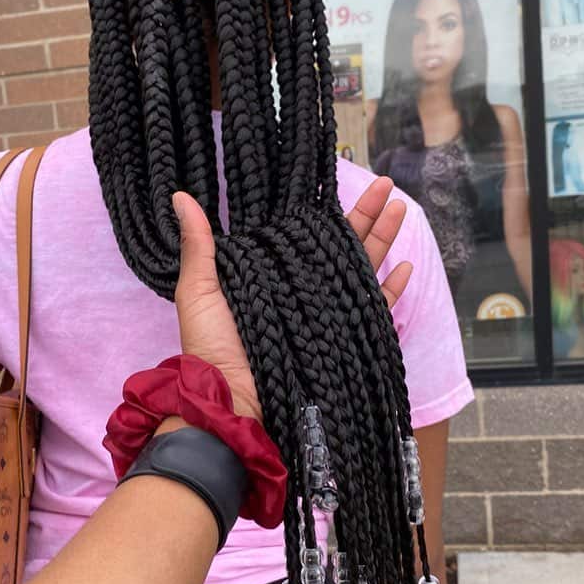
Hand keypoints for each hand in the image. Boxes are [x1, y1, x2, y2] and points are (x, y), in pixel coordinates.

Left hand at [172, 177, 412, 423]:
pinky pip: (372, 309)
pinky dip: (390, 290)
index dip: (319, 208)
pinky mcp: (338, 337)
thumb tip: (180, 195)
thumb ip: (197, 245)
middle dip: (363, 214)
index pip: (300, 233)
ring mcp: (321, 312)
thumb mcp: (197, 290)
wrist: (230, 402)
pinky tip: (404, 265)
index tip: (334, 181)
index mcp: (267, 274)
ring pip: (359, 268)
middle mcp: (298, 288)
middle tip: (384, 184)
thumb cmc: (209, 347)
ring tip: (399, 209)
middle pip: (338, 244)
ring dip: (382, 238)